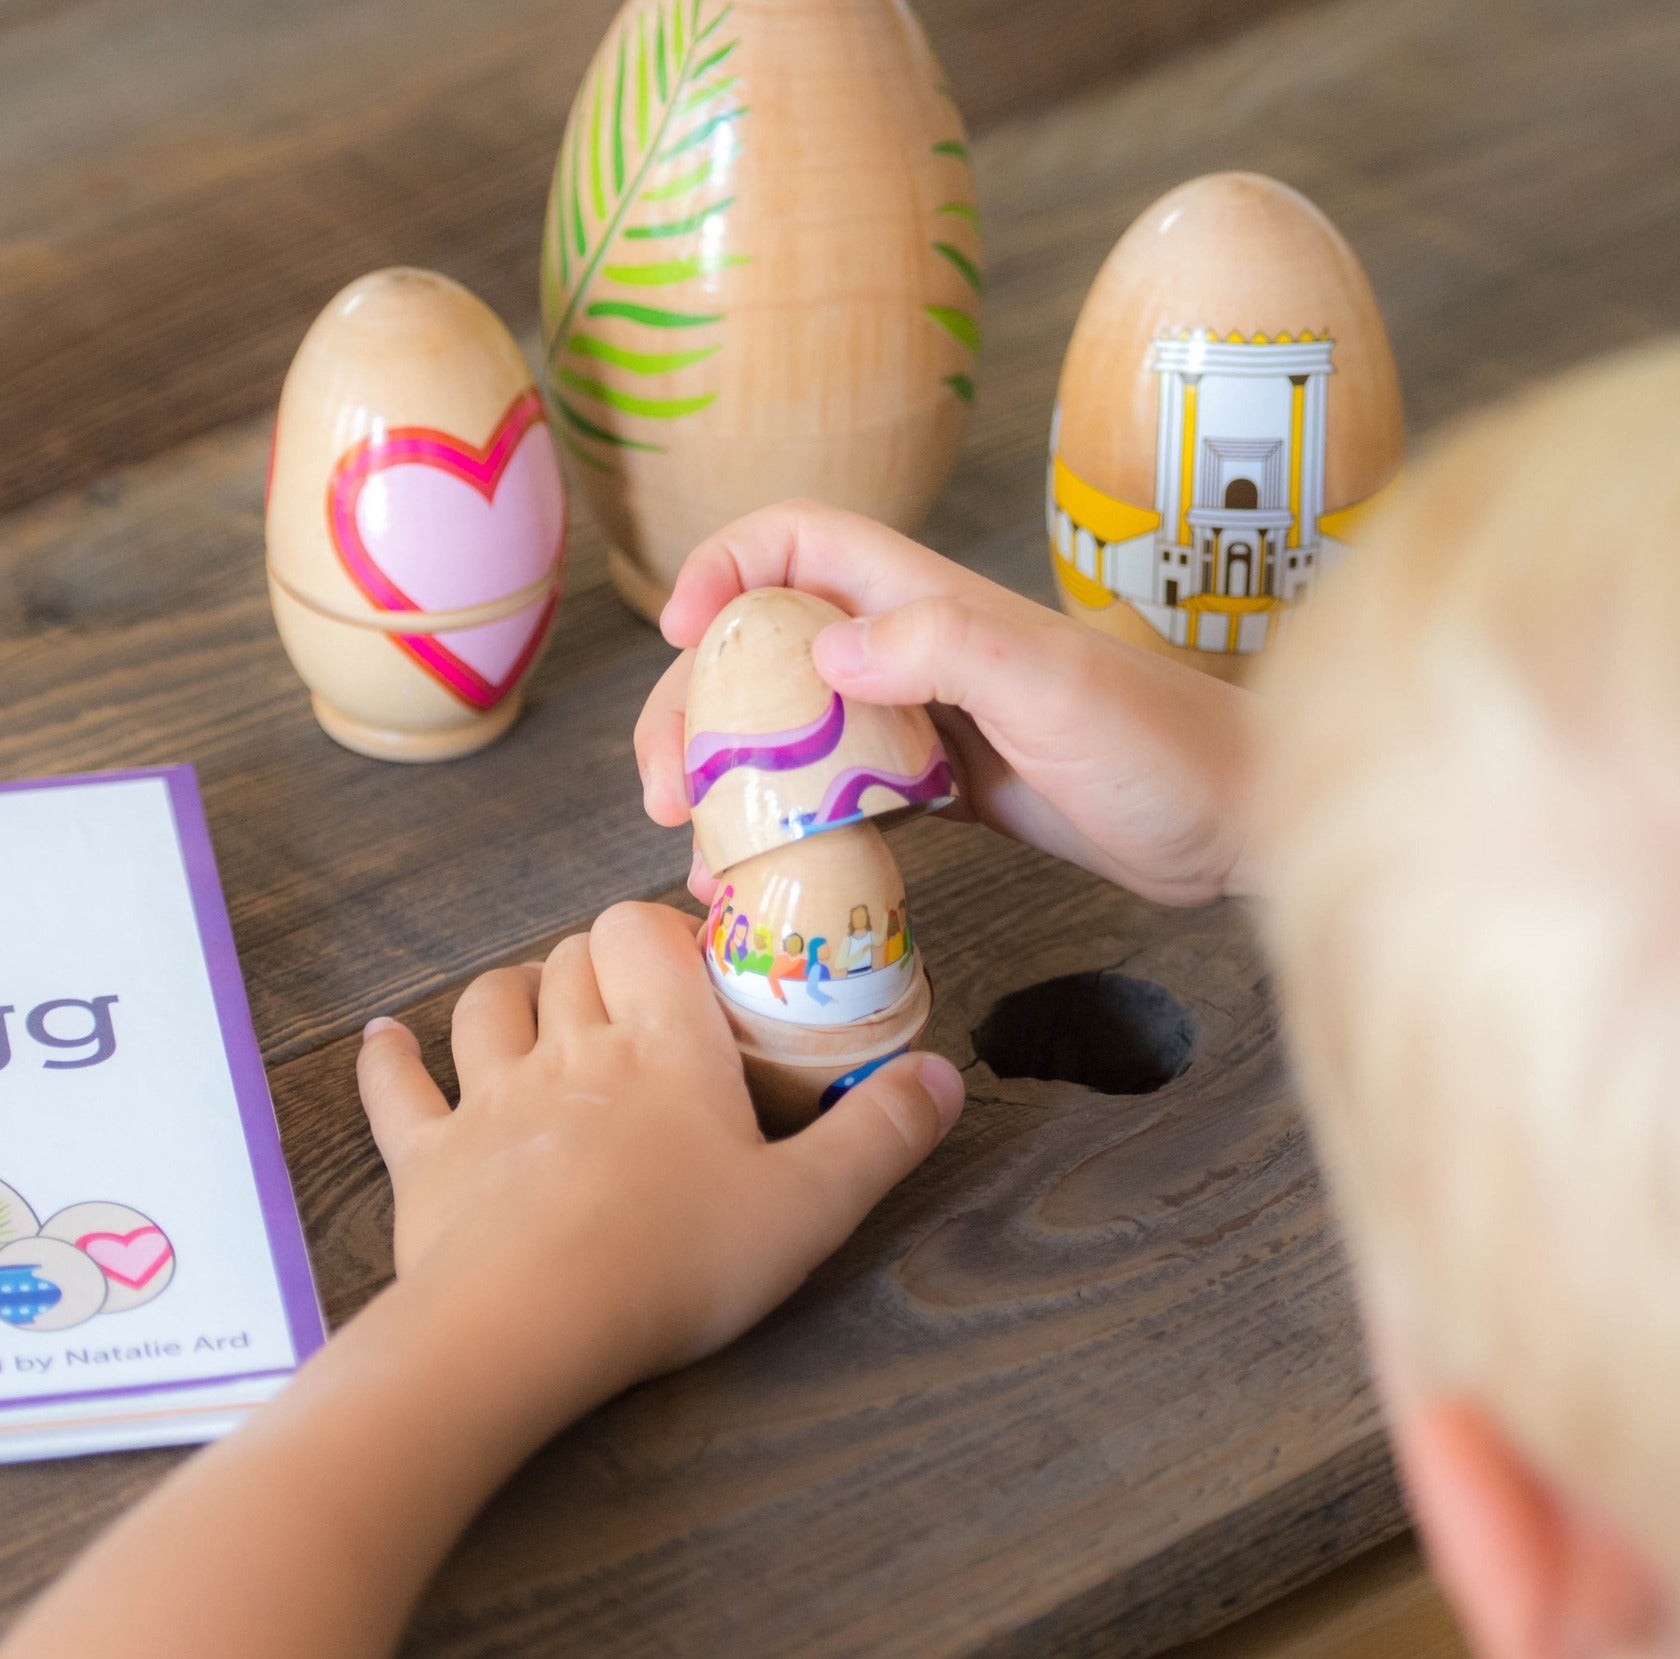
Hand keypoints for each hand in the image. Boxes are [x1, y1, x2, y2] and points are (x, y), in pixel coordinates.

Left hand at [356, 903, 963, 1399]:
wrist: (526, 1329)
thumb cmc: (675, 1262)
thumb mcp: (810, 1208)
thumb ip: (882, 1137)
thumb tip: (946, 1073)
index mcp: (660, 1046)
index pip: (639, 932)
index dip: (657, 932)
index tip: (688, 965)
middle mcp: (567, 1049)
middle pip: (568, 960)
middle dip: (595, 962)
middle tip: (629, 1003)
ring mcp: (487, 1100)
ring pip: (487, 1004)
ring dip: (510, 992)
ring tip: (536, 1006)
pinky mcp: (425, 1159)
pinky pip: (396, 1089)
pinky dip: (390, 1059)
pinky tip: (386, 1041)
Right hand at [635, 502, 1256, 907]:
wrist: (1234, 823)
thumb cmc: (1162, 746)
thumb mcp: (1054, 687)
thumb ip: (944, 647)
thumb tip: (824, 652)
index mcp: (929, 604)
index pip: (798, 542)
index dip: (726, 567)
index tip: (682, 637)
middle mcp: (912, 652)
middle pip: (764, 649)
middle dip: (696, 705)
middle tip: (666, 789)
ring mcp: (921, 723)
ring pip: (788, 727)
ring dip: (727, 775)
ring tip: (693, 844)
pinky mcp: (939, 789)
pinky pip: (834, 796)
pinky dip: (784, 827)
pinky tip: (759, 874)